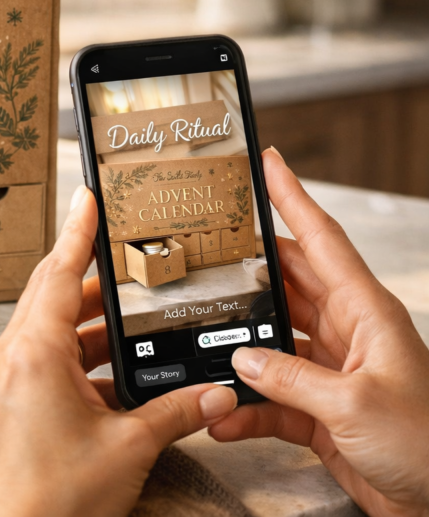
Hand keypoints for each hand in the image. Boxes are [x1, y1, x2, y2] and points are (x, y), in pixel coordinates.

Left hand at [0, 187, 237, 516]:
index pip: (57, 271)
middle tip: (127, 259)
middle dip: (91, 277)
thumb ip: (176, 412)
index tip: (89, 196)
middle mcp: (10, 358)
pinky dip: (76, 356)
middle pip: (51, 294)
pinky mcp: (6, 405)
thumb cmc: (51, 501)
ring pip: (47, 329)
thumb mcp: (129, 449)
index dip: (78, 230)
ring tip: (130, 319)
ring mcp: (3, 381)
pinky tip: (112, 372)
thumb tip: (217, 393)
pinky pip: (42, 360)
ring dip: (87, 323)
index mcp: (33, 353)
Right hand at [209, 148, 428, 515]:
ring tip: (203, 345)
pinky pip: (270, 397)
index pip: (321, 240)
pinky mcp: (319, 410)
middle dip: (248, 268)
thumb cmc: (428, 444)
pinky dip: (246, 407)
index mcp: (365, 313)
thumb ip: (288, 377)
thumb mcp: (352, 404)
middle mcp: (347, 334)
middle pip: (287, 284)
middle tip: (208, 250)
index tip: (268, 163)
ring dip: (238, 350)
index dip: (293, 197)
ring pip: (271, 342)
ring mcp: (331, 371)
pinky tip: (226, 416)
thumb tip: (241, 358)